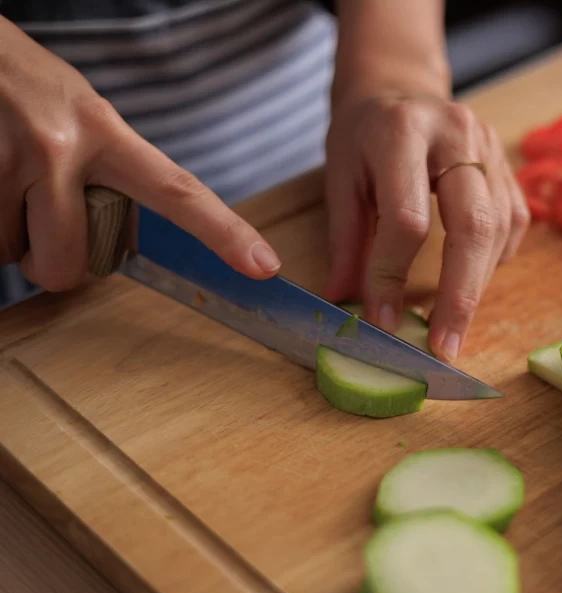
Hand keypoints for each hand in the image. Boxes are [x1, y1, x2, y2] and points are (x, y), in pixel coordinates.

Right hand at [0, 17, 280, 291]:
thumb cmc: (22, 86)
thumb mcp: (82, 117)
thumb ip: (113, 172)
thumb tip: (125, 243)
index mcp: (105, 131)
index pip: (177, 190)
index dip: (224, 232)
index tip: (264, 266)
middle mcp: (60, 145)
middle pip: (71, 261)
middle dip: (52, 263)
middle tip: (40, 224)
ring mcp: (6, 159)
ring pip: (11, 254)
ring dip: (8, 238)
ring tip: (5, 186)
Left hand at [323, 91, 529, 361]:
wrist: (398, 87)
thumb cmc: (362, 136)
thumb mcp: (339, 178)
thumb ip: (347, 240)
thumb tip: (347, 303)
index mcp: (403, 131)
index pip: (407, 218)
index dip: (393, 275)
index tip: (382, 322)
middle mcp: (457, 133)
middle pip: (473, 224)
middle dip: (459, 294)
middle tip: (445, 346)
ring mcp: (490, 147)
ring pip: (499, 229)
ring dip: (476, 285)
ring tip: (451, 324)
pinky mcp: (509, 165)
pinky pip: (512, 224)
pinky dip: (491, 262)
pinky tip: (467, 280)